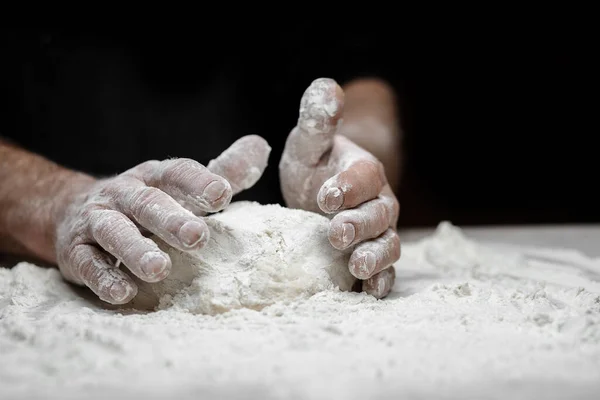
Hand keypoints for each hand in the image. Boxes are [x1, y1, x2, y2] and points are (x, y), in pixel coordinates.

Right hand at [55, 135, 270, 303]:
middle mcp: (124, 194)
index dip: (199, 182)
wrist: (73, 212)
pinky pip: (87, 263)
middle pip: (147, 202)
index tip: (224, 193)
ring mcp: (96, 220)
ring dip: (136, 250)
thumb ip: (223, 171)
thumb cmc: (148, 203)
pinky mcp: (75, 250)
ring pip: (114, 231)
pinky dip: (104, 277)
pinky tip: (123, 293)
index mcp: (155, 177)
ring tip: (159, 269)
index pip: (177, 173)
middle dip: (172, 219)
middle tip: (198, 236)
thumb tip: (261, 146)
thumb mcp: (182, 186)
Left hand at [279, 78, 399, 298]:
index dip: (348, 186)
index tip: (325, 196)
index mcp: (362, 171)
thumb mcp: (309, 142)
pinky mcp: (372, 254)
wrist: (320, 193)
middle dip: (359, 224)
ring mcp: (378, 230)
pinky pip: (384, 269)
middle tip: (335, 233)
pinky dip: (380, 280)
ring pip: (387, 243)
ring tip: (355, 266)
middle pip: (378, 213)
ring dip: (374, 256)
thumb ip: (318, 119)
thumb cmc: (314, 166)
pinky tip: (369, 293)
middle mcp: (378, 201)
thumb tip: (326, 86)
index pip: (362, 176)